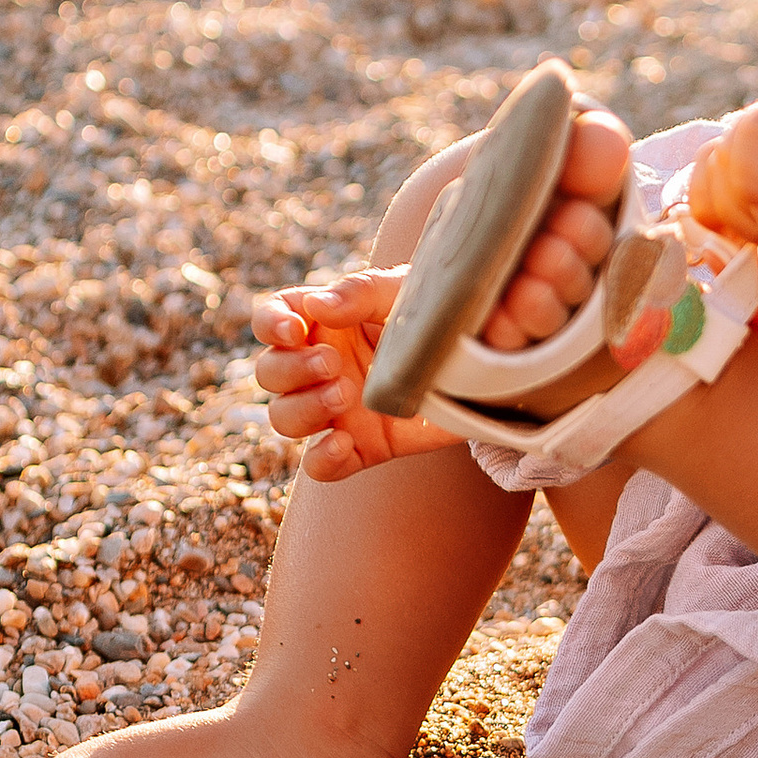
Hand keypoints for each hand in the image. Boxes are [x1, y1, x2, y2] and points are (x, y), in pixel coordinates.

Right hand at [252, 269, 457, 482]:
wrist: (486, 362)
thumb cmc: (438, 315)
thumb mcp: (405, 292)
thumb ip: (361, 293)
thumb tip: (315, 306)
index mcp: (325, 323)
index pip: (272, 320)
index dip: (271, 324)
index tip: (295, 331)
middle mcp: (322, 367)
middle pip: (270, 374)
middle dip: (293, 370)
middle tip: (334, 364)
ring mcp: (338, 410)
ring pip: (284, 418)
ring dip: (305, 408)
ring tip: (347, 394)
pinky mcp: (362, 447)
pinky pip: (320, 466)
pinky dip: (322, 458)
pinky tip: (343, 442)